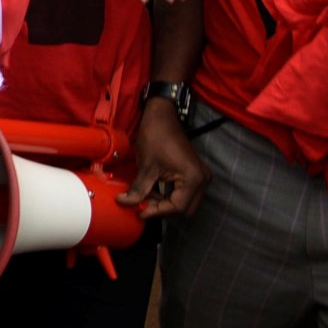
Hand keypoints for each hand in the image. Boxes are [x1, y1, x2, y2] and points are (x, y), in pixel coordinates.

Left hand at [118, 99, 207, 218]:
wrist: (162, 115)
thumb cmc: (156, 136)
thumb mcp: (146, 166)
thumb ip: (138, 189)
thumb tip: (125, 203)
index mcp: (193, 178)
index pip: (177, 207)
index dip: (157, 211)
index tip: (139, 211)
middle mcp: (202, 180)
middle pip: (184, 209)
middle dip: (163, 210)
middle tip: (142, 206)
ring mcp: (200, 176)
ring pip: (184, 202)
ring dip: (165, 203)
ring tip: (145, 197)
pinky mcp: (194, 173)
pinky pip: (184, 193)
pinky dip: (169, 195)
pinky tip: (152, 191)